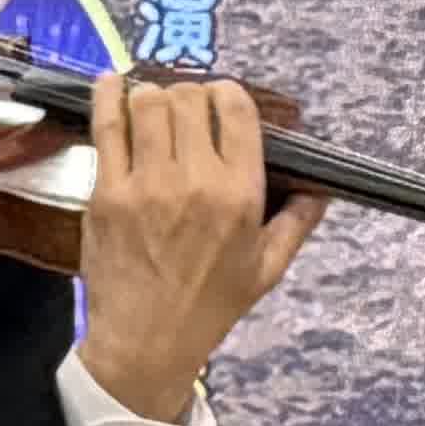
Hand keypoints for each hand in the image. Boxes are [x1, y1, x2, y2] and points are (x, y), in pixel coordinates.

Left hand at [69, 66, 325, 422]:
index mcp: (240, 194)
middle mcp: (195, 181)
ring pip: (148, 104)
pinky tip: (111, 83)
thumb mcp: (267, 269)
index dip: (228, 94)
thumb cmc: (209, 308)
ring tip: (151, 106)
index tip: (221, 100)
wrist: (146, 343)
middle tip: (184, 110)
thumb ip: (297, 222)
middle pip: (190, 99)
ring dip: (151, 95)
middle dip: (189, 95)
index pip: (237, 110)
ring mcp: (147, 185)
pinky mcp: (106, 193)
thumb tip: (318, 189)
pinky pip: (106, 128)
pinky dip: (107, 97)